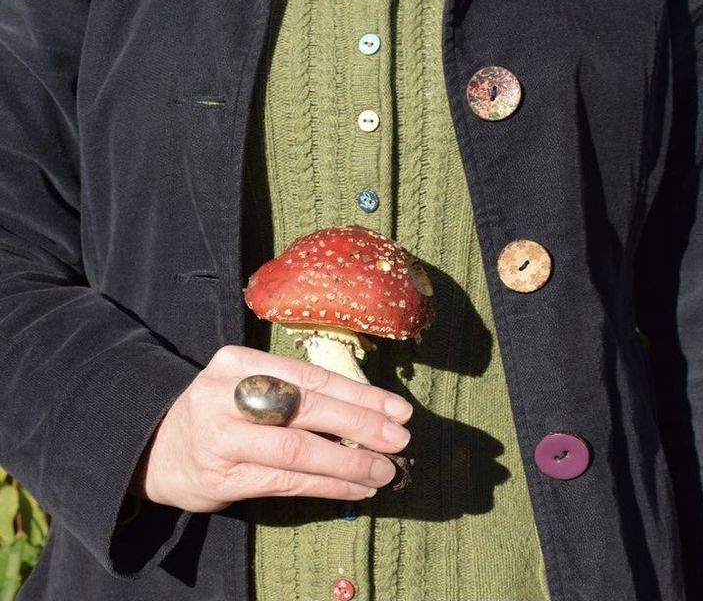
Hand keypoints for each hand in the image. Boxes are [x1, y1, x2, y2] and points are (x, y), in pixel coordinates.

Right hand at [132, 345, 412, 511]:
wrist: (154, 448)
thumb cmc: (217, 412)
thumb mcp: (246, 386)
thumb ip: (293, 392)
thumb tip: (367, 410)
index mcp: (237, 361)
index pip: (309, 376)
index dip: (358, 392)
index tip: (397, 407)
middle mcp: (226, 395)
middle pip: (306, 408)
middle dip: (361, 423)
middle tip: (400, 437)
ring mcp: (221, 438)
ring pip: (299, 449)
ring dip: (349, 462)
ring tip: (385, 470)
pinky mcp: (221, 478)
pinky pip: (286, 482)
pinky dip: (327, 485)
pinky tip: (355, 488)